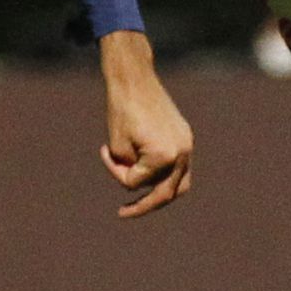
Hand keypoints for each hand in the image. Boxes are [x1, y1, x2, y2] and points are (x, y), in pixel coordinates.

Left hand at [96, 29, 195, 218]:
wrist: (134, 78)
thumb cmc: (121, 109)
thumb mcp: (117, 147)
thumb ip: (129, 171)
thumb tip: (141, 185)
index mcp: (164, 156)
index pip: (136, 182)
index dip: (115, 169)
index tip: (103, 149)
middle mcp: (181, 153)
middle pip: (166, 193)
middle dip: (144, 206)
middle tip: (123, 213)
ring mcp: (187, 145)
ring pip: (180, 184)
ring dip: (161, 194)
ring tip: (143, 201)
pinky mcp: (185, 136)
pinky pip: (180, 165)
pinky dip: (165, 174)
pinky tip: (150, 175)